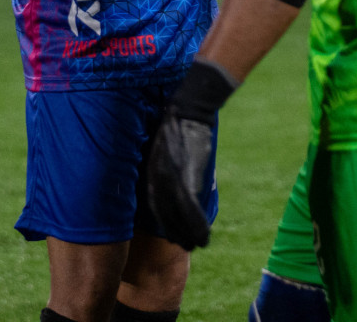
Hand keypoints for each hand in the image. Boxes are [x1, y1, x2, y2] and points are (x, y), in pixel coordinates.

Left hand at [146, 110, 215, 249]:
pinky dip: (197, 224)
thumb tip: (171, 175)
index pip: (154, 206)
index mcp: (152, 172)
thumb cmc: (176, 125)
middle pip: (165, 215)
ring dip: (189, 233)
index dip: (165, 223)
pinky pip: (190, 207)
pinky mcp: (186, 176)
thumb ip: (164, 165)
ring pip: (178, 215)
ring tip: (199, 244)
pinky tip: (205, 235)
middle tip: (186, 245)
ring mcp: (172, 179)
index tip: (173, 235)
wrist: (187, 111)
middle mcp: (158, 179)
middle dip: (176, 232)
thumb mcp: (163, 148)